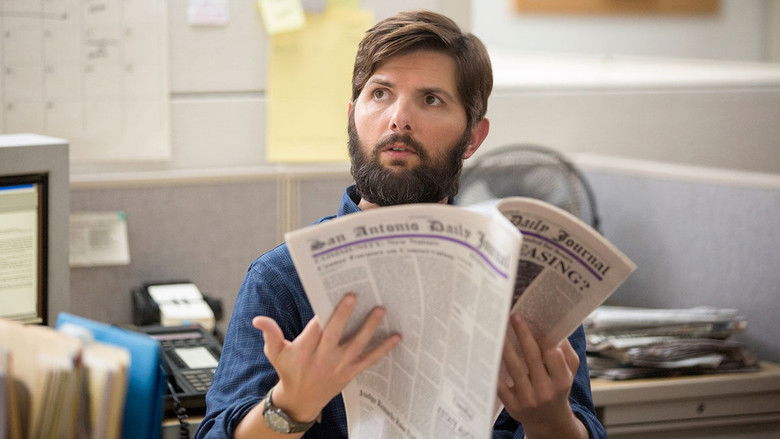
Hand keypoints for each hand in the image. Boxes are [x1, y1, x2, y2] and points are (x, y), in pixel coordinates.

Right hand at [252, 294, 400, 422]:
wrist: (301, 399)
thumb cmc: (288, 370)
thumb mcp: (275, 352)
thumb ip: (270, 333)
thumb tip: (257, 320)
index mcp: (306, 348)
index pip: (316, 326)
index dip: (324, 310)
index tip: (331, 292)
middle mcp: (324, 356)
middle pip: (335, 332)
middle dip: (344, 314)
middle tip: (355, 294)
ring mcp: (340, 364)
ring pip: (357, 344)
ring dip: (370, 327)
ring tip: (381, 310)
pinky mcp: (351, 372)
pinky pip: (370, 359)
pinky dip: (384, 348)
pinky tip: (396, 336)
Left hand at [497, 313, 586, 438]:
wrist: (547, 420)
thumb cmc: (557, 390)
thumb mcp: (569, 373)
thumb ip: (566, 353)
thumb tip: (556, 330)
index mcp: (561, 381)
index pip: (553, 355)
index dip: (543, 338)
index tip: (534, 322)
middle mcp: (545, 391)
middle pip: (532, 357)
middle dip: (523, 334)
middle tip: (514, 317)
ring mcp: (528, 399)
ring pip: (514, 368)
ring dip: (505, 347)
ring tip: (498, 330)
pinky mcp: (512, 406)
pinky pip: (500, 385)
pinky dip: (494, 369)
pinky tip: (489, 353)